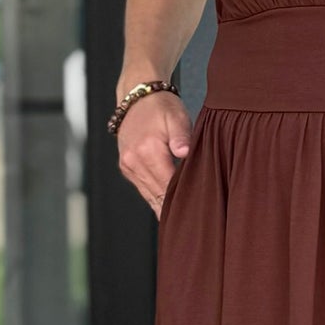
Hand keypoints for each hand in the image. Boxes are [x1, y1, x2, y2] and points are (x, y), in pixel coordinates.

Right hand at [116, 92, 193, 217]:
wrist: (137, 95)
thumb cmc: (162, 106)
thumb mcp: (176, 117)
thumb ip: (182, 136)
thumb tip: (184, 153)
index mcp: (147, 151)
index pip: (168, 185)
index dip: (183, 200)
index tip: (198, 213)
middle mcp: (134, 161)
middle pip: (157, 195)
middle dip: (173, 211)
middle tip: (193, 229)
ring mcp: (128, 165)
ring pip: (149, 195)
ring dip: (163, 209)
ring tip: (181, 226)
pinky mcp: (126, 166)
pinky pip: (143, 189)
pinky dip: (155, 199)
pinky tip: (167, 211)